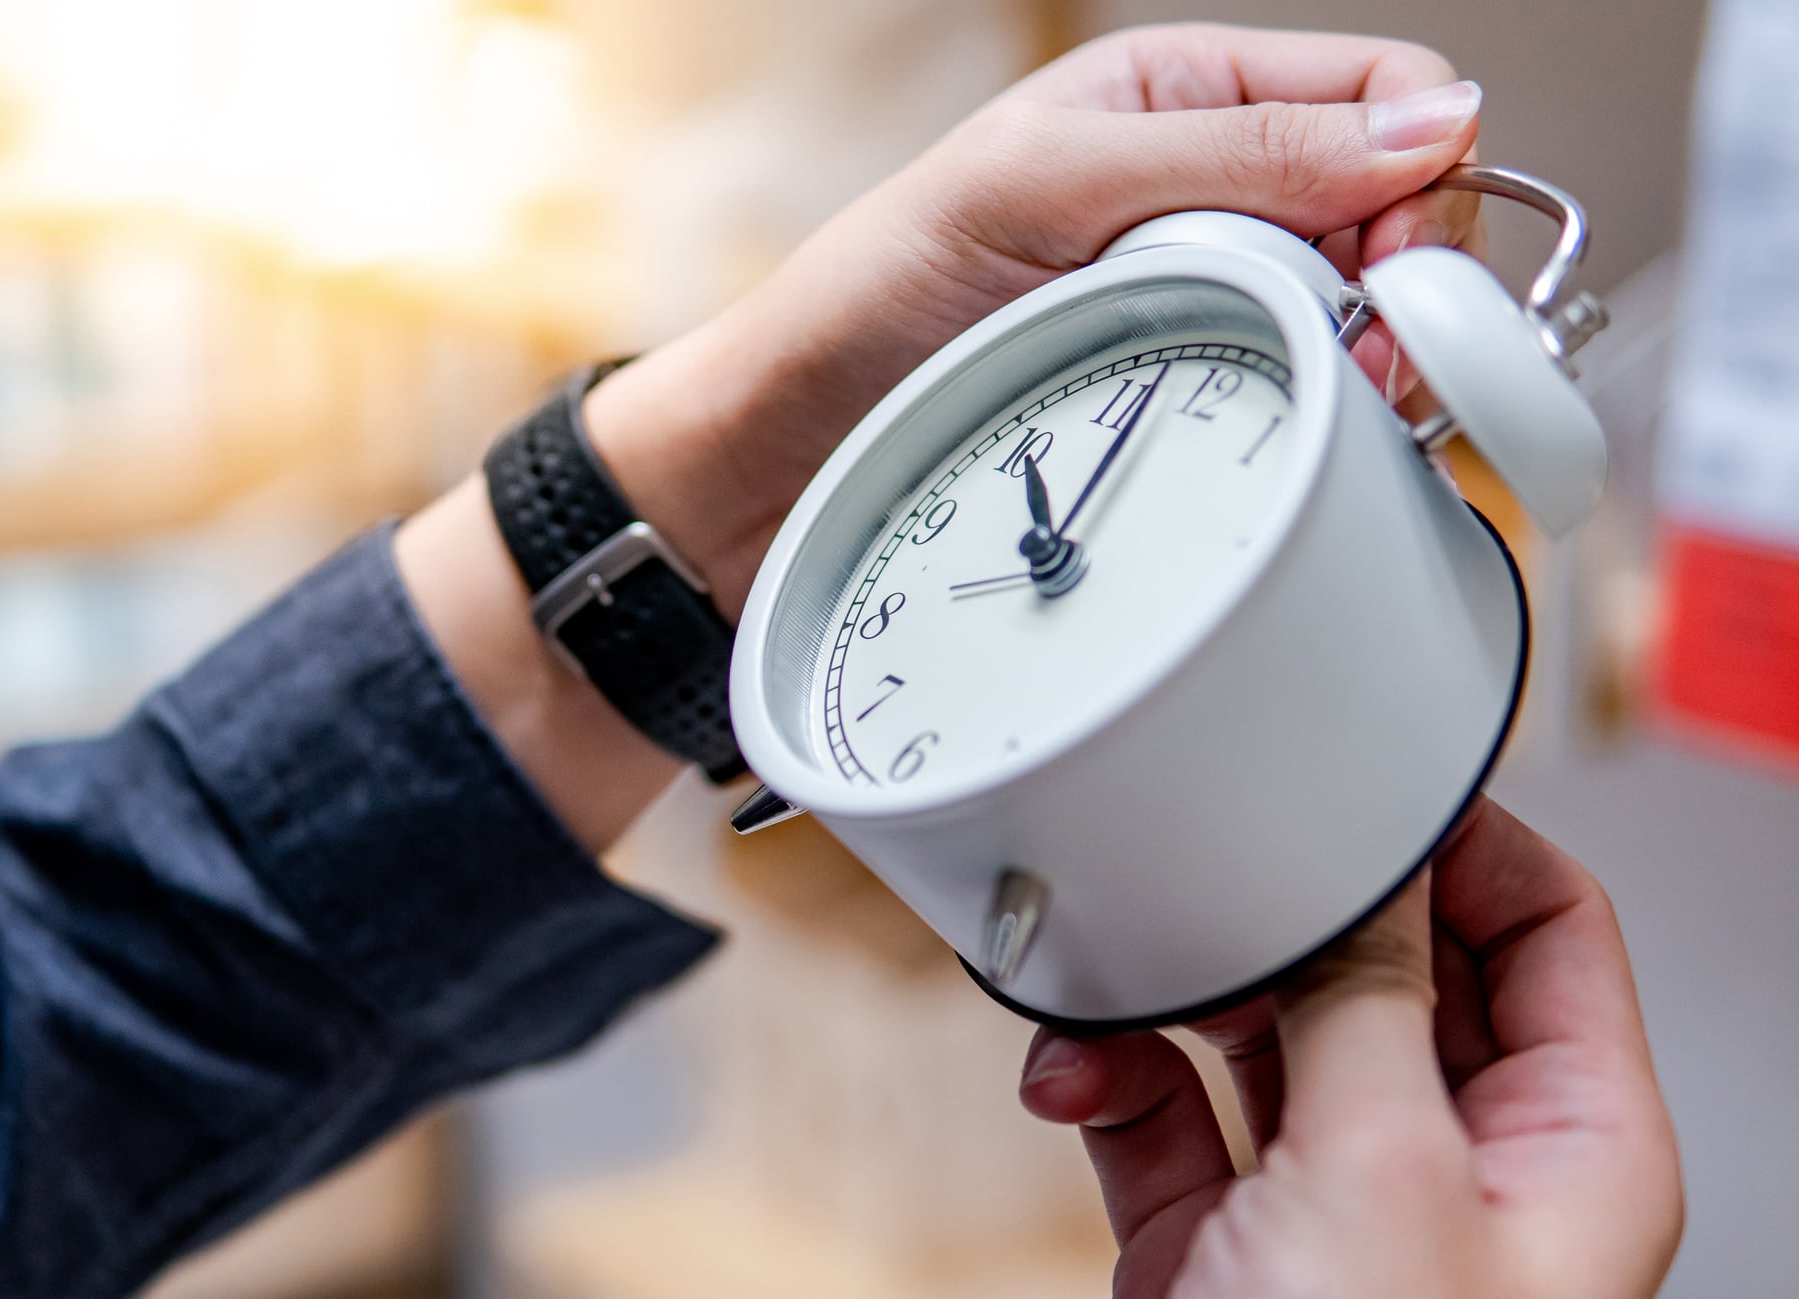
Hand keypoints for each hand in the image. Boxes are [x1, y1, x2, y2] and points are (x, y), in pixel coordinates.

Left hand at [398, 23, 1485, 846]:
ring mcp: (1196, 305)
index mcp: (1173, 100)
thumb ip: (1230, 148)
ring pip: (1363, 316)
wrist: (775, 459)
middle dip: (1409, 282)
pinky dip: (1317, 423)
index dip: (1420, 173)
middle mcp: (1200, 195)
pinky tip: (1292, 449)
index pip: (1384, 94)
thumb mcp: (1039, 187)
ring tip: (1324, 413)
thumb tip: (1431, 120)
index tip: (1392, 268)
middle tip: (1363, 366)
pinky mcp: (1181, 404)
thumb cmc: (866, 302)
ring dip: (1371, 364)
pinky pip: (1299, 401)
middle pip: (1398, 213)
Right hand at [1017, 799, 1683, 1298]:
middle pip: (1390, 973)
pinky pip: (1166, 1114)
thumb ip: (1370, 1003)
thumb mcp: (1385, 1171)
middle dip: (1289, 921)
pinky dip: (1111, 1076)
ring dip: (1176, 996)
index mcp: (1566, 1147)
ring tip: (1124, 974)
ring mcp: (1331, 1204)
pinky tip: (1072, 1068)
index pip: (1551, 933)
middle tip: (1215, 875)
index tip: (1368, 779)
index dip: (1466, 844)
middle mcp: (1457, 1167)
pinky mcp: (1218, 1243)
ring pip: (1262, 1037)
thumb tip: (1364, 874)